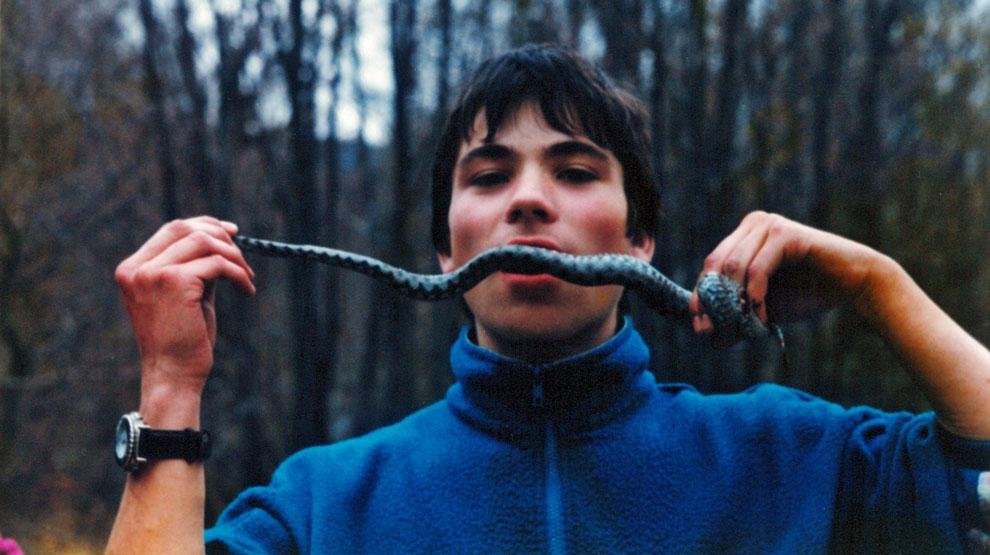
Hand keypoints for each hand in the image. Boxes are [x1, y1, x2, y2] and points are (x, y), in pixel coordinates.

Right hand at [115, 217, 254, 390]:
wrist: (174, 375)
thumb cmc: (182, 341)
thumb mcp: (186, 296)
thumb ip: (195, 267)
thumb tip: (222, 240)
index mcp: (132, 270)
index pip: (170, 230)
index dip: (204, 224)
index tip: (231, 232)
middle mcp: (137, 269)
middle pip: (184, 228)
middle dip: (219, 235)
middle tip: (243, 254)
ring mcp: (153, 274)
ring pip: (203, 241)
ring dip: (233, 255)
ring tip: (247, 276)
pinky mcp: (176, 282)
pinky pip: (217, 264)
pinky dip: (238, 273)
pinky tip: (248, 290)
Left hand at [689, 211, 884, 332]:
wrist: (852, 285)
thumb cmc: (806, 294)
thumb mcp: (762, 309)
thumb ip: (734, 317)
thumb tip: (704, 336)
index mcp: (742, 238)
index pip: (709, 267)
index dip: (700, 298)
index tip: (699, 328)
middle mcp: (751, 225)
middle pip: (715, 265)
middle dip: (713, 302)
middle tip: (715, 332)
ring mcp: (767, 226)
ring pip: (733, 267)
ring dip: (735, 303)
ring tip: (745, 327)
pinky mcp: (784, 234)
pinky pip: (757, 269)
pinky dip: (755, 297)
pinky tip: (762, 318)